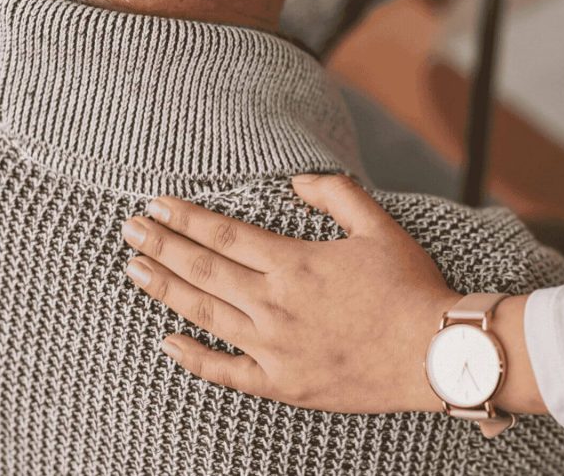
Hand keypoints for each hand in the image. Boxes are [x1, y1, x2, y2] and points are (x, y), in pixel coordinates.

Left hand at [119, 174, 459, 413]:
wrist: (434, 353)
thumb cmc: (410, 287)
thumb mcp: (379, 226)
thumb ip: (336, 195)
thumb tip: (295, 181)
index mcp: (295, 263)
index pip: (225, 235)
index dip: (186, 218)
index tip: (156, 204)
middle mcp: (275, 304)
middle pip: (204, 270)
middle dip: (162, 246)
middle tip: (129, 229)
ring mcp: (274, 347)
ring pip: (206, 313)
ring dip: (166, 290)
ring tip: (134, 270)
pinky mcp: (283, 383)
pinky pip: (226, 372)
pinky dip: (193, 358)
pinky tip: (166, 342)